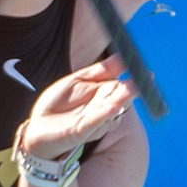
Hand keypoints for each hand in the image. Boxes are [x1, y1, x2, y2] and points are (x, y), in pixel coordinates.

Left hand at [17, 57, 136, 158]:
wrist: (38, 126)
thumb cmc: (60, 104)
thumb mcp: (79, 79)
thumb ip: (102, 70)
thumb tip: (124, 54)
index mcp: (104, 96)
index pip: (124, 87)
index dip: (136, 81)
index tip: (148, 74)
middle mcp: (102, 110)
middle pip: (121, 99)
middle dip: (131, 90)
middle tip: (144, 80)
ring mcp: (92, 122)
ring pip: (110, 111)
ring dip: (120, 101)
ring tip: (129, 90)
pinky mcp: (79, 132)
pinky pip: (93, 122)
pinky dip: (103, 115)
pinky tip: (112, 107)